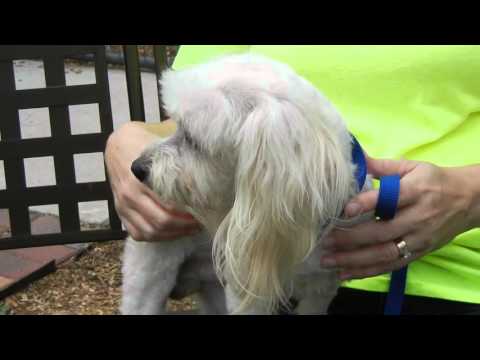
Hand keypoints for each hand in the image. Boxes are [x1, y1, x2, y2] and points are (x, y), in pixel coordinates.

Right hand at [105, 121, 201, 241]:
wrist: (118, 145)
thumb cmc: (146, 141)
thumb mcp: (162, 139)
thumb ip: (181, 147)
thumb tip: (210, 151)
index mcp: (141, 177)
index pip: (169, 203)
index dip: (190, 211)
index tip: (205, 209)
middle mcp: (130, 194)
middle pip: (162, 221)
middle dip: (185, 225)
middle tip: (202, 221)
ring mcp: (124, 206)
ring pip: (151, 231)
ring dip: (174, 234)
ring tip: (191, 228)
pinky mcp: (121, 213)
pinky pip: (139, 234)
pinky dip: (158, 237)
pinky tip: (173, 232)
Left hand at [321, 156, 479, 279]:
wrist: (470, 200)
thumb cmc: (434, 181)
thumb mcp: (411, 167)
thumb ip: (382, 166)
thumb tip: (354, 159)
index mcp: (416, 191)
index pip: (390, 198)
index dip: (366, 204)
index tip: (344, 209)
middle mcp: (418, 218)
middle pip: (382, 232)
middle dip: (351, 239)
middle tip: (325, 241)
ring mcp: (419, 239)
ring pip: (385, 253)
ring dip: (354, 260)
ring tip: (329, 261)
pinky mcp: (419, 253)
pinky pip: (391, 265)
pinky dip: (367, 272)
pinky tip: (346, 273)